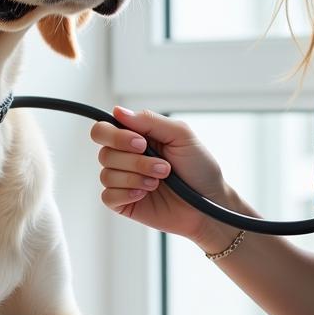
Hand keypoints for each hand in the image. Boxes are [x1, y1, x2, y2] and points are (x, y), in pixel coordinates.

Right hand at [91, 106, 232, 243]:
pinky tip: (146, 193)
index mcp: (136, 136)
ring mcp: (124, 180)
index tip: (141, 144)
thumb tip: (118, 111)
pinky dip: (127, 194)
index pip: (105, 129)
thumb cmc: (200, 168)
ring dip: (137, 177)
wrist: (209, 203)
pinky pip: (108, 196)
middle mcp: (127, 157)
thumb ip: (149, 120)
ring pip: (106, 175)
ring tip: (159, 181)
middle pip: (104, 153)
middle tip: (162, 167)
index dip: (116, 136)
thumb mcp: (181, 135)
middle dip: (135, 161)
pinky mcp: (124, 202)